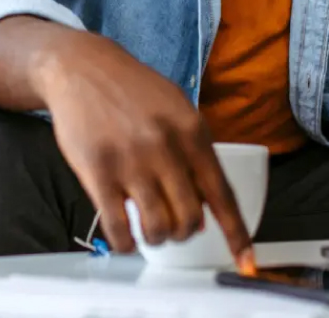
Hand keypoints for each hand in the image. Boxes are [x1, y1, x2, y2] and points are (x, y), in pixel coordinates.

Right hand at [33, 29, 253, 265]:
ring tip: (150, 228)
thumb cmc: (132, 89)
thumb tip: (209, 199)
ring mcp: (131, 161)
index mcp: (191, 130)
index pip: (221, 192)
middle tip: (175, 225)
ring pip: (157, 227)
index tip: (244, 259)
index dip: (235, 232)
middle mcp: (165, 147)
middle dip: (184, 231)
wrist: (83, 68)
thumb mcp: (176, 106)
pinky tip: (126, 237)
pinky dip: (126, 243)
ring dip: (157, 237)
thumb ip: (194, 148)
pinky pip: (119, 227)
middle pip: (190, 218)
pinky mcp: (98, 172)